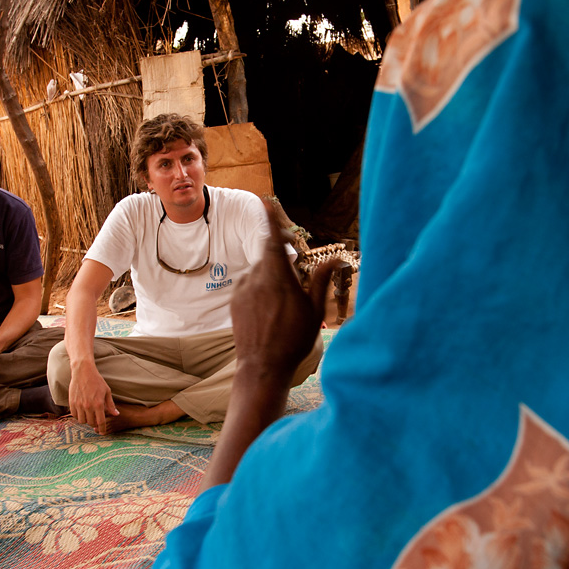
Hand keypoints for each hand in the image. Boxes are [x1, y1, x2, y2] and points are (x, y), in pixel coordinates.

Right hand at [68, 363, 118, 432]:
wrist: (83, 372)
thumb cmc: (97, 381)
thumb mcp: (107, 392)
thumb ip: (111, 405)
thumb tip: (116, 414)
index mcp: (98, 404)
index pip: (101, 422)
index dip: (102, 429)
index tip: (103, 432)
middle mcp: (88, 406)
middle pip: (91, 423)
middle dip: (94, 424)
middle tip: (96, 420)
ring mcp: (79, 405)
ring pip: (82, 421)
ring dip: (86, 420)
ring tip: (89, 415)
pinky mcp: (72, 402)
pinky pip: (74, 415)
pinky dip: (78, 416)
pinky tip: (82, 412)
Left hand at [231, 204, 336, 376]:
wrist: (262, 367)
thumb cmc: (294, 340)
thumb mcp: (315, 311)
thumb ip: (321, 281)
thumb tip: (333, 259)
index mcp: (279, 279)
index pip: (274, 241)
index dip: (270, 220)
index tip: (265, 201)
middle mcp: (257, 279)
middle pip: (270, 258)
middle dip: (282, 264)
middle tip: (293, 287)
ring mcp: (243, 289)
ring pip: (260, 272)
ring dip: (271, 279)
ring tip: (280, 309)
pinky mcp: (234, 300)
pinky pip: (249, 285)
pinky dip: (259, 290)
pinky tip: (268, 313)